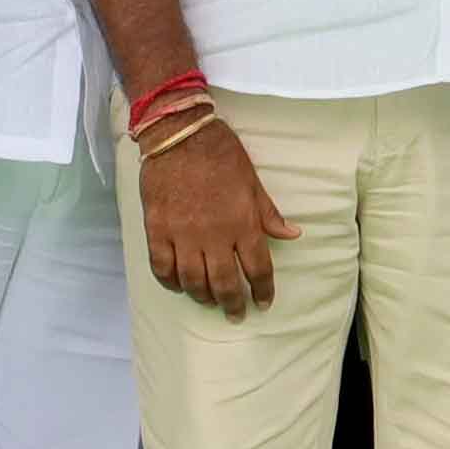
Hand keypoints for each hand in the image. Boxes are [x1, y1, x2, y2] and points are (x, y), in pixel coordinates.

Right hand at [142, 119, 301, 317]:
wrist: (178, 134)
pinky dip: (171, 282)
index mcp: (242, 223)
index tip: (263, 303)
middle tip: (236, 314)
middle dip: (233, 304)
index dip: (262, 290)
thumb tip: (292, 235)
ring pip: (192, 281)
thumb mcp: (253, 181)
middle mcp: (213, 235)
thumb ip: (268, 214)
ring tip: (210, 301)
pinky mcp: (157, 230)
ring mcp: (182, 235)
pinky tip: (179, 286)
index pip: (257, 269)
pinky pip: (162, 268)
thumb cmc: (220, 153)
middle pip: (224, 283)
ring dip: (203, 297)